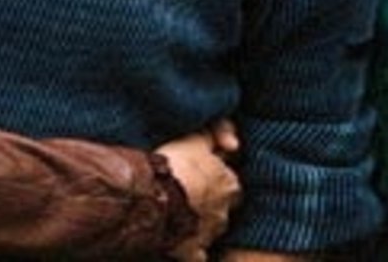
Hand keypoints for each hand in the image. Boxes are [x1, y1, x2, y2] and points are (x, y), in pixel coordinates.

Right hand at [157, 121, 241, 261]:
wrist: (155, 199)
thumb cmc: (174, 166)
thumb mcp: (196, 139)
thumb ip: (215, 137)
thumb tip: (232, 144)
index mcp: (229, 184)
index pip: (230, 181)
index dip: (214, 176)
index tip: (198, 173)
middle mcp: (225, 211)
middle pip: (222, 207)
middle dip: (211, 204)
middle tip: (190, 196)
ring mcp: (210, 233)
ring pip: (211, 230)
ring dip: (200, 225)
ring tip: (179, 218)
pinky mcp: (193, 252)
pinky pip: (197, 256)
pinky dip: (192, 252)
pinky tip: (181, 247)